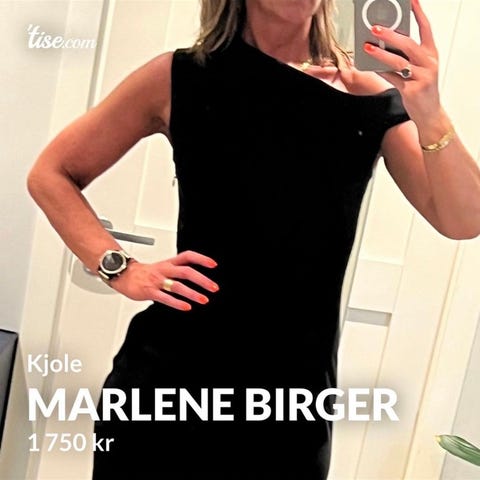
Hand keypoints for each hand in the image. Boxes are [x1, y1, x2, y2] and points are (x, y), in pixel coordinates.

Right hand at [109, 250, 218, 310]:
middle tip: (214, 287)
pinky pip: (165, 297)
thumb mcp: (162, 266)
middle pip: (186, 271)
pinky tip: (186, 307)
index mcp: (169, 263)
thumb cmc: (144, 273)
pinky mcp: (150, 292)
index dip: (201, 259)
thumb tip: (194, 275)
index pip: (187, 256)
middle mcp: (164, 270)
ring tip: (204, 299)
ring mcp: (157, 281)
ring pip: (177, 285)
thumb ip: (177, 270)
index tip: (213, 264)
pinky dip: (177, 303)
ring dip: (192, 293)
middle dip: (202, 279)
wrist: (122, 274)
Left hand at [363, 0, 442, 127]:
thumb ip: (407, 57)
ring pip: (399, 61)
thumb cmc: (422, 89)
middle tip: (375, 28)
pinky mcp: (412, 91)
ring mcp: (422, 77)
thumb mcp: (420, 69)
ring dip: (381, 53)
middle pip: (409, 44)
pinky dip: (381, 71)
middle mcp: (429, 64)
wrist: (430, 113)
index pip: (426, 29)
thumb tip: (385, 45)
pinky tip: (372, 66)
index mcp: (431, 54)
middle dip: (391, 35)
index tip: (410, 2)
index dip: (418, 14)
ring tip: (368, 47)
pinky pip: (393, 78)